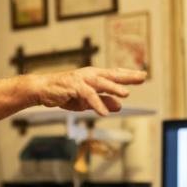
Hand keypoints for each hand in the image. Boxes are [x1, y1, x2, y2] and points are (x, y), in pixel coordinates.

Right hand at [32, 67, 146, 115]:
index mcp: (94, 76)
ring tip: (126, 94)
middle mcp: (89, 75)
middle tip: (142, 77)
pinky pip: (87, 95)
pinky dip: (96, 103)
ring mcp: (81, 79)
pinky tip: (104, 112)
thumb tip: (120, 105)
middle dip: (127, 76)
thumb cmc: (65, 94)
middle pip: (112, 75)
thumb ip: (103, 101)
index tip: (143, 75)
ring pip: (101, 83)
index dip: (129, 75)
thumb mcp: (87, 101)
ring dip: (113, 88)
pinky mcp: (73, 86)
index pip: (114, 74)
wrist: (43, 90)